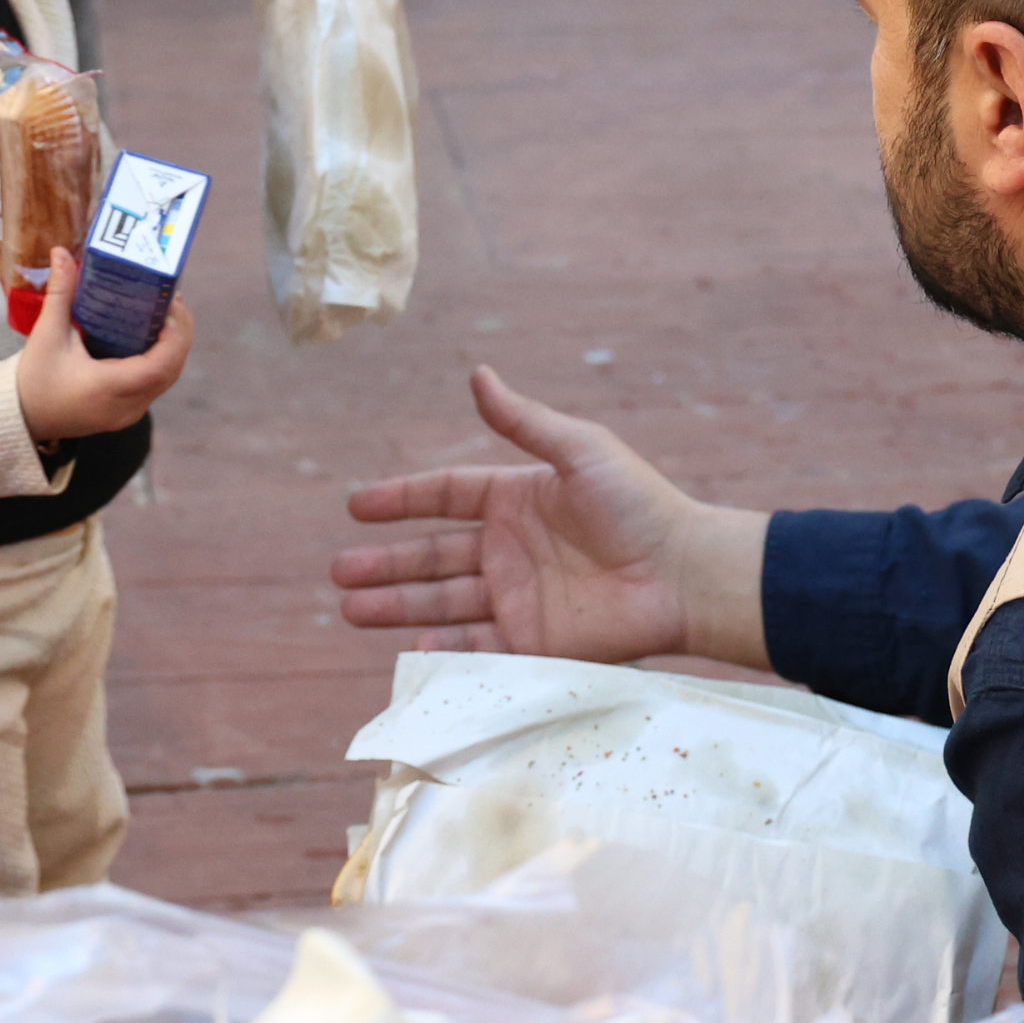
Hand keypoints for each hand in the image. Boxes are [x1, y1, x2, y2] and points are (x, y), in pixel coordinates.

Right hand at [16, 248, 193, 443]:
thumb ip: (60, 293)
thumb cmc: (33, 378)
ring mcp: (130, 413)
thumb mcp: (46, 334)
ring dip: (174, 346)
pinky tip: (155, 336)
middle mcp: (127, 406)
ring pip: (167, 378)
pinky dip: (162, 360)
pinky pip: (156, 385)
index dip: (174, 336)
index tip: (170, 305)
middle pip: (171, 370)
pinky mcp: (127, 412)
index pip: (159, 366)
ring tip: (167, 312)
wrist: (21, 416)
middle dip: (180, 334)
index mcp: (109, 387)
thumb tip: (61, 252)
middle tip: (172, 299)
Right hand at [330, 366, 771, 665]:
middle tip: (339, 571)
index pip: (444, 496)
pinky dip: (443, 649)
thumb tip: (477, 373)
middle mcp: (509, 548)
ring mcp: (518, 597)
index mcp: (516, 499)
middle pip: (432, 556)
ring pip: (443, 602)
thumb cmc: (640, 503)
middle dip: (385, 565)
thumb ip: (524, 420)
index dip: (400, 500)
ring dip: (397, 607)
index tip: (356, 506)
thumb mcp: (579, 450)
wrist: (684, 574)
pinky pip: (477, 646)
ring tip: (350, 609)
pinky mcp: (534, 642)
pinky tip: (411, 647)